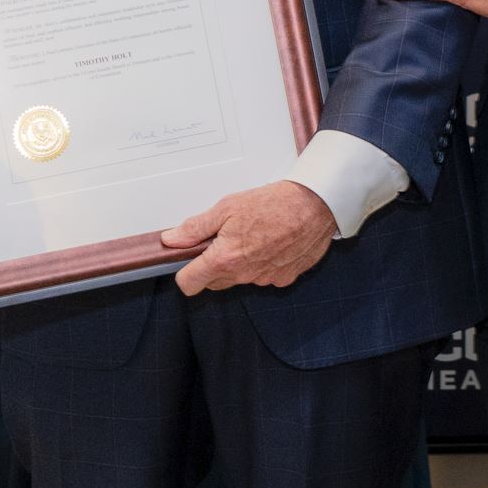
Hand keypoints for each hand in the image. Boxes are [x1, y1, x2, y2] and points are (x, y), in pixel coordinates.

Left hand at [161, 181, 334, 294]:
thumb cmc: (274, 203)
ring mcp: (265, 279)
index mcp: (225, 258)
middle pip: (214, 282)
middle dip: (212, 265)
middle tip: (223, 239)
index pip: (189, 284)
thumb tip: (172, 239)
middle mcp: (244, 275)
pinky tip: (271, 243)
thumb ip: (196, 227)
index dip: (185, 272)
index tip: (189, 259)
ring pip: (240, 279)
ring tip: (253, 235)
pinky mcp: (284, 278)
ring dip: (240, 263)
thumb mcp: (227, 207)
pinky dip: (262, 264)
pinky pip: (264, 276)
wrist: (315, 205)